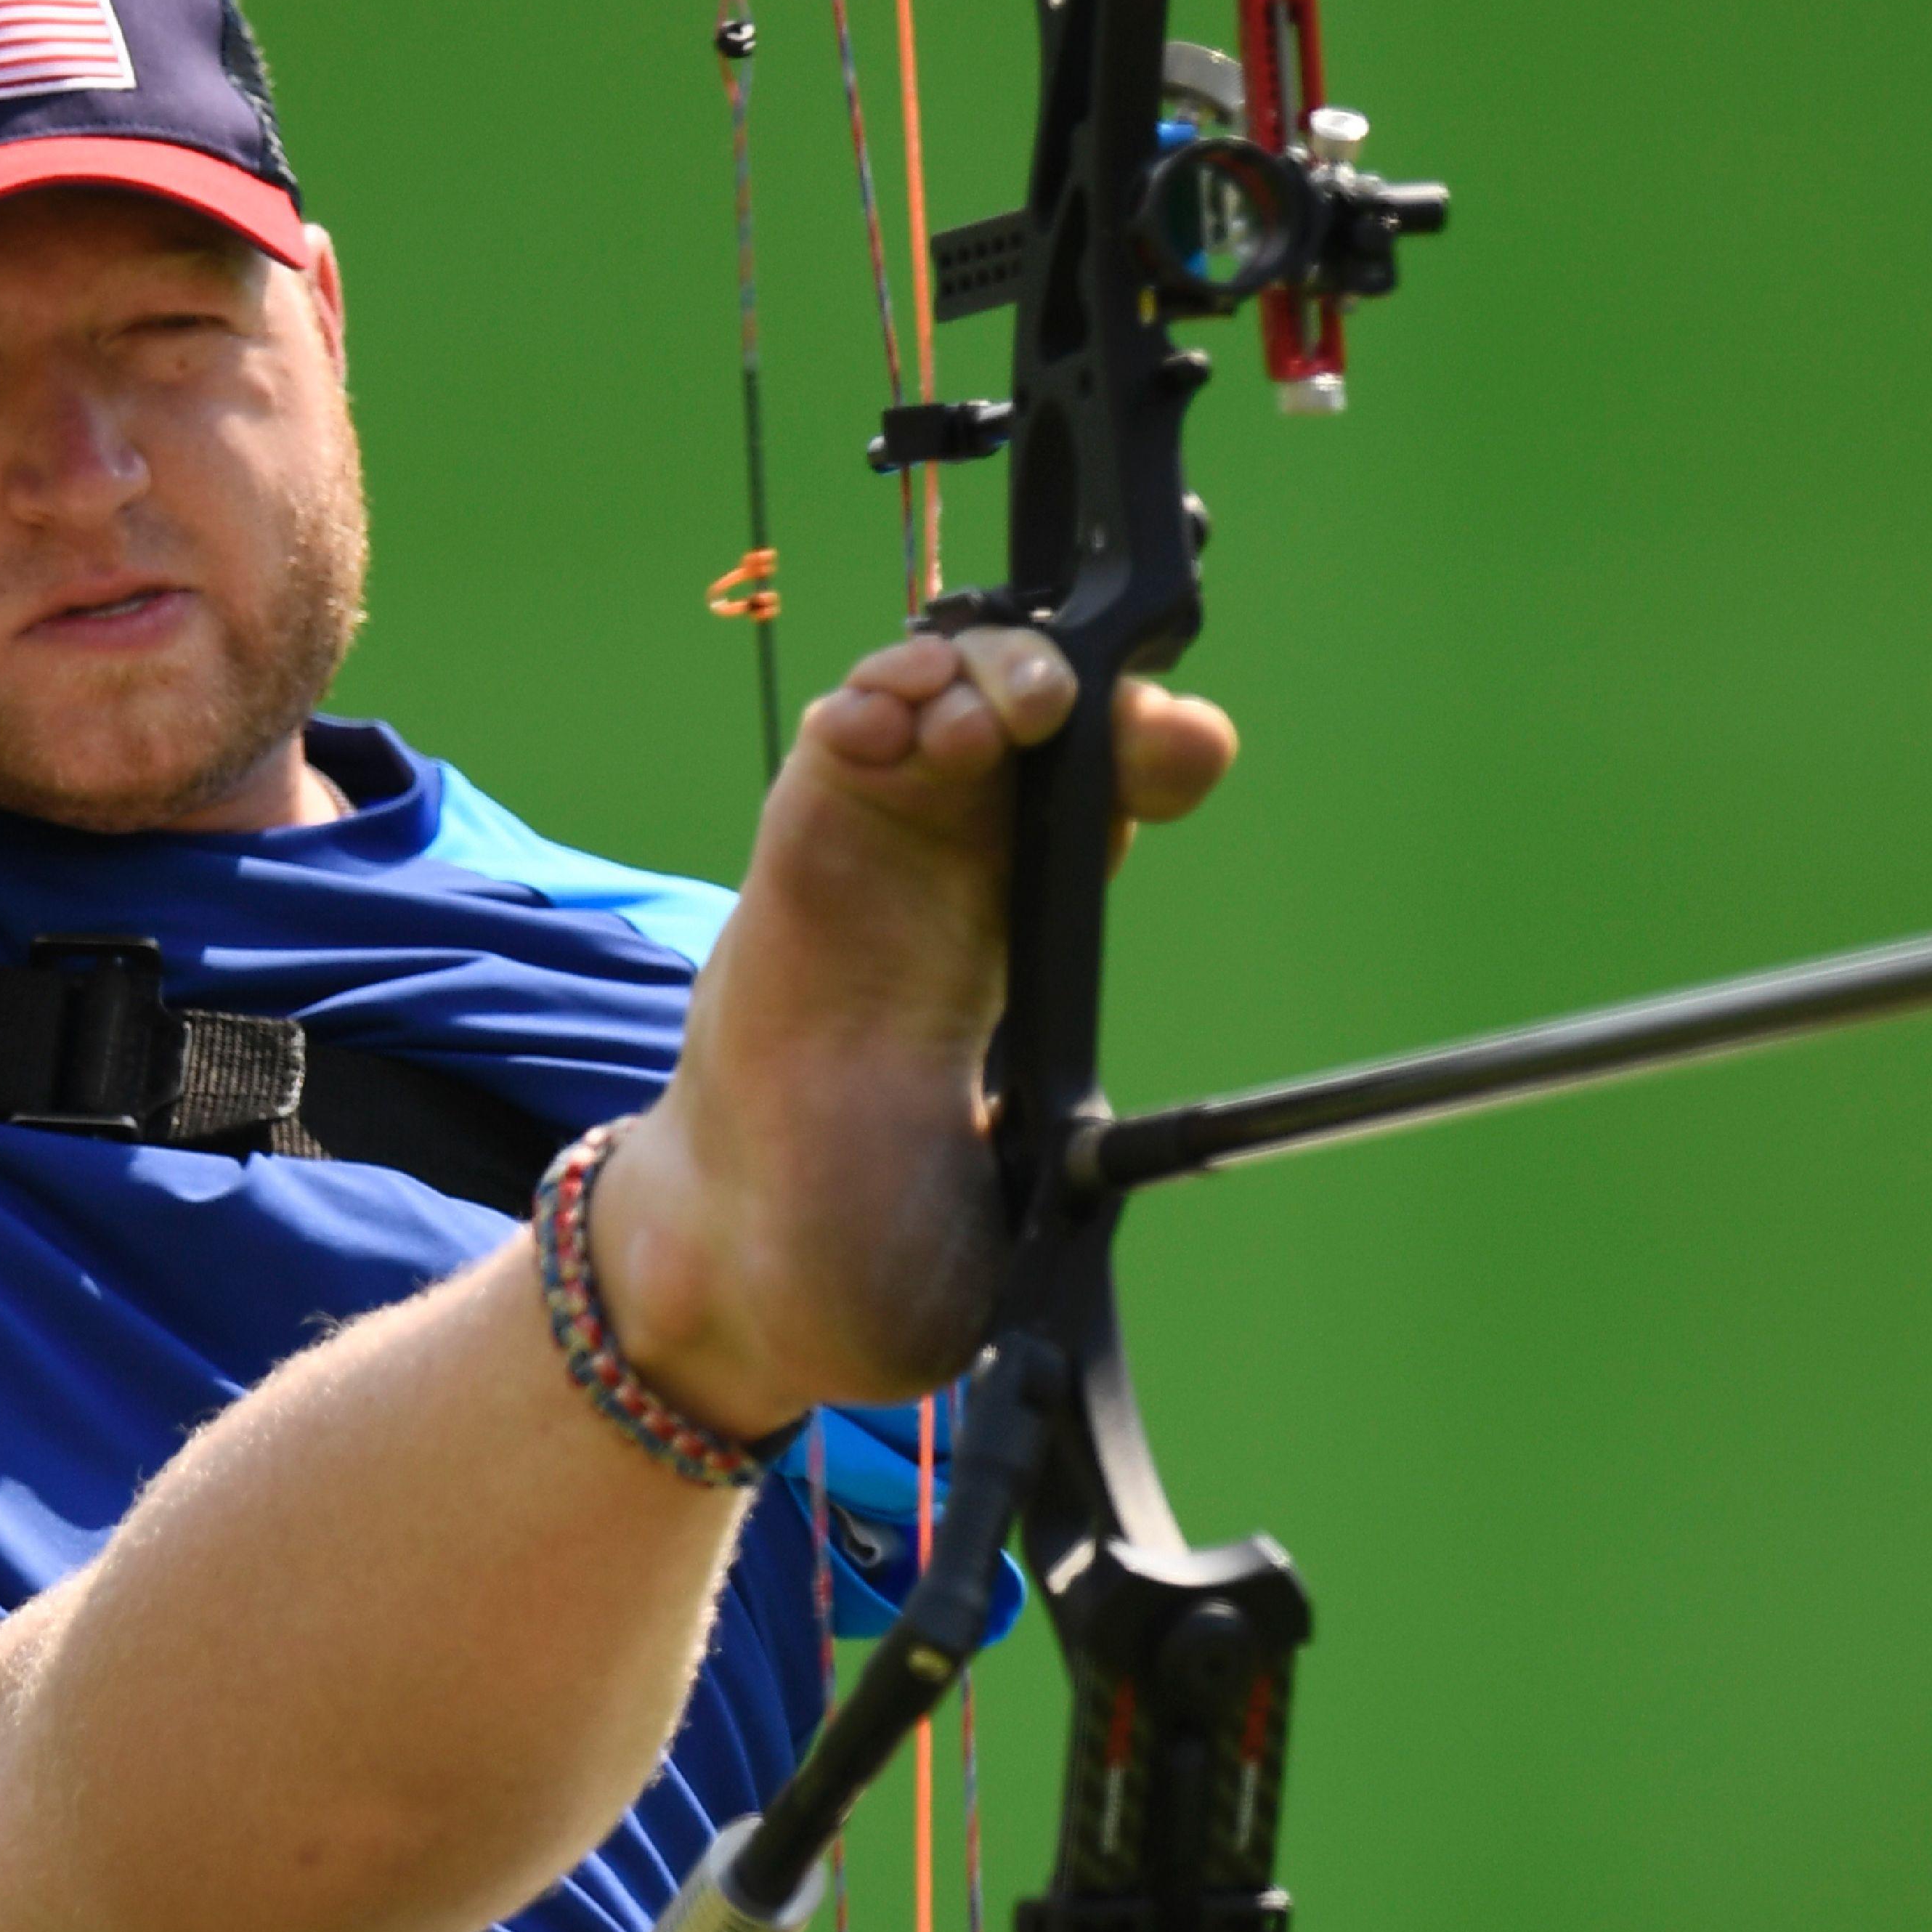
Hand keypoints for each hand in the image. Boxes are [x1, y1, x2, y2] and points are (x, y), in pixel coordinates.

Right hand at [592, 628, 1236, 1433]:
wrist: (753, 1259)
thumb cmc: (883, 1228)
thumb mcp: (1025, 1199)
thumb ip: (1082, 1172)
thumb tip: (1136, 1212)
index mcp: (1037, 938)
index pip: (1115, 802)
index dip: (1157, 755)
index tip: (1178, 752)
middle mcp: (970, 872)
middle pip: (1044, 717)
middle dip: (1072, 680)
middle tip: (1058, 708)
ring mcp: (881, 845)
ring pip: (944, 700)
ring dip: (971, 672)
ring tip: (973, 716)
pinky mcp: (798, 842)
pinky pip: (844, 738)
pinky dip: (868, 702)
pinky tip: (877, 726)